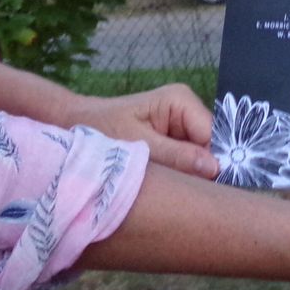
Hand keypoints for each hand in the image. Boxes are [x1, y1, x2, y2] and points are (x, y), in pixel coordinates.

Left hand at [68, 84, 218, 177]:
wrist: (74, 125)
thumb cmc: (101, 130)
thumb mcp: (139, 147)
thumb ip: (178, 156)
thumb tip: (215, 168)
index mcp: (181, 101)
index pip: (212, 136)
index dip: (208, 163)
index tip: (193, 187)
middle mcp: (187, 110)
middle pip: (209, 147)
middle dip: (196, 170)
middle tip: (174, 188)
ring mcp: (182, 125)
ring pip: (200, 158)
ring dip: (186, 175)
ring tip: (164, 184)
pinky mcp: (175, 140)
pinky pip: (187, 162)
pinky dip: (177, 175)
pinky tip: (163, 182)